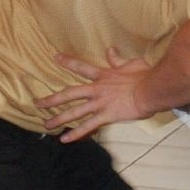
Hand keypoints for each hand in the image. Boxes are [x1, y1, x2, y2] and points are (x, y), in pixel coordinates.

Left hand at [35, 47, 151, 140]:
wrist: (151, 89)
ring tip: (46, 124)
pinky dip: (76, 134)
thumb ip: (118, 59)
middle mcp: (97, 90)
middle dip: (53, 99)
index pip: (82, 68)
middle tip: (38, 103)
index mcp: (103, 76)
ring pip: (74, 112)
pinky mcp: (106, 116)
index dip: (68, 62)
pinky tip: (64, 139)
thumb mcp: (131, 63)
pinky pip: (88, 126)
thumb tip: (110, 50)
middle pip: (70, 94)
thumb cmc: (145, 75)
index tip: (55, 58)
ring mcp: (100, 104)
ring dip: (59, 119)